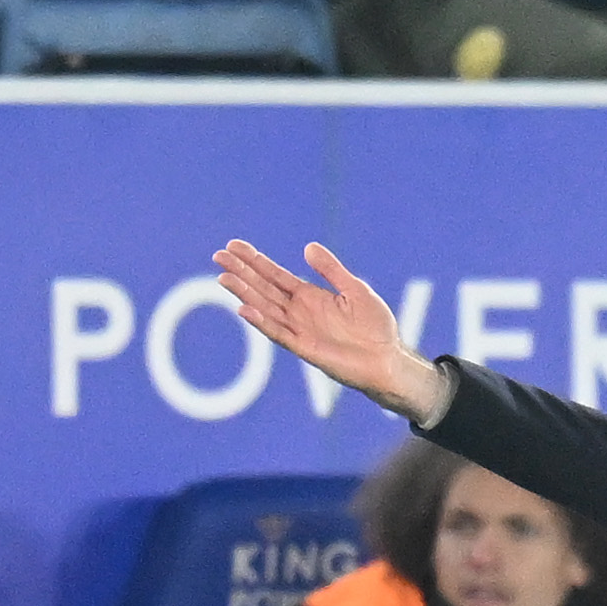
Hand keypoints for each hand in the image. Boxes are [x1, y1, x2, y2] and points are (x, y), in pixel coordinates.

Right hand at [213, 239, 445, 419]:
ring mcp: (300, 330)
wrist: (388, 360)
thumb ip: (332, 270)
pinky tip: (245, 309)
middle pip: (263, 288)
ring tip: (223, 277)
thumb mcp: (355, 289)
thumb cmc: (376, 327)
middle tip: (218, 255)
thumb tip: (308, 247)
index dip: (255, 260)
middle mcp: (299, 312)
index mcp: (309, 296)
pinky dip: (262, 322)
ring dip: (245, 294)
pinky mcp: (304, 348)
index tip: (234, 245)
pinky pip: (279, 333)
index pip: (275, 274)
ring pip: (265, 308)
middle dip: (242, 272)